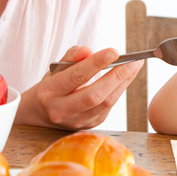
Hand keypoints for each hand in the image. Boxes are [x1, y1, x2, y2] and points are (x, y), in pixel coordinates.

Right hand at [16, 45, 143, 129]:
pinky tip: (126, 77)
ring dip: (123, 83)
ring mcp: (76, 121)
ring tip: (134, 66)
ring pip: (104, 104)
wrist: (42, 113)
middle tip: (133, 61)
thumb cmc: (52, 85)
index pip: (76, 76)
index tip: (114, 52)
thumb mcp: (55, 68)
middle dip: (116, 76)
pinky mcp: (89, 125)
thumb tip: (87, 50)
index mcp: (49, 92)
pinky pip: (108, 108)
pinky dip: (119, 91)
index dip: (96, 64)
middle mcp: (61, 110)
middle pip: (93, 95)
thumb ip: (71, 57)